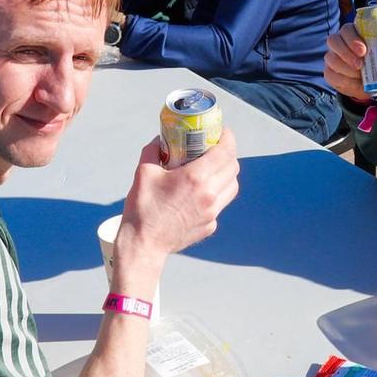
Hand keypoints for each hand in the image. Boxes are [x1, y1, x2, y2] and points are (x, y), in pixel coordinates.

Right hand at [117, 130, 240, 269]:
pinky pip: (221, 204)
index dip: (227, 137)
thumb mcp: (144, 172)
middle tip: (213, 149)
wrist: (144, 244)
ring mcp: (213, 212)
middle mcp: (210, 194)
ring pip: (232, 186)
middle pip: (233, 167)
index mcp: (196, 178)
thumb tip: (159, 140)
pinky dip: (216, 194)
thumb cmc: (143, 208)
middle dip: (227, 154)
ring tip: (211, 170)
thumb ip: (153, 151)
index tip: (221, 132)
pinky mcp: (210, 225)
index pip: (226, 151)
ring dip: (226, 174)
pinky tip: (200, 194)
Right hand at [323, 21, 376, 103]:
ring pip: (331, 59)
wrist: (375, 80)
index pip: (346, 29)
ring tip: (359, 75)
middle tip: (360, 65)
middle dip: (346, 53)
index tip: (363, 50)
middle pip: (333, 41)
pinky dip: (343, 81)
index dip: (351, 38)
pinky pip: (330, 75)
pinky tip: (355, 84)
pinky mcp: (330, 72)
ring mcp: (333, 57)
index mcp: (354, 33)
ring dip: (345, 68)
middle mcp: (340, 42)